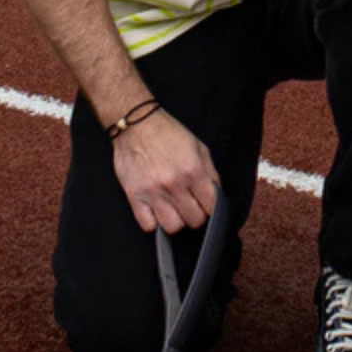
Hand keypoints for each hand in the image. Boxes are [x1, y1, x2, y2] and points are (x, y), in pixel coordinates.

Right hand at [112, 108, 219, 234]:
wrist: (137, 124)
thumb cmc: (168, 134)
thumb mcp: (198, 147)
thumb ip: (210, 173)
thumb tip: (216, 195)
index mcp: (193, 171)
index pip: (212, 207)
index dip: (211, 208)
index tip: (206, 205)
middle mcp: (174, 184)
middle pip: (194, 220)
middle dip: (195, 214)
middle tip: (189, 205)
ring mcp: (153, 192)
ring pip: (173, 227)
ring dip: (175, 220)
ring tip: (173, 209)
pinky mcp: (135, 196)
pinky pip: (148, 226)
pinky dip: (153, 222)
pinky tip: (156, 210)